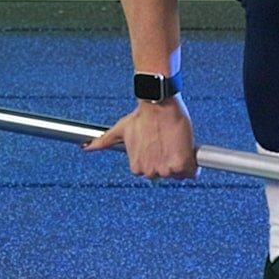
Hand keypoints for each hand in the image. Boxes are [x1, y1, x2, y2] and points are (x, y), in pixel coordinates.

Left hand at [83, 98, 197, 179]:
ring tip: (177, 143)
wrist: (157, 104)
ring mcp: (166, 169)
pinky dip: (193, 166)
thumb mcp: (120, 130)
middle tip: (168, 143)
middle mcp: (150, 171)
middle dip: (169, 160)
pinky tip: (189, 151)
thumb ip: (103, 142)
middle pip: (166, 173)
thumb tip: (85, 147)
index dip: (157, 158)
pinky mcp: (181, 164)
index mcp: (136, 167)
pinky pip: (192, 173)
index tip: (158, 146)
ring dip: (181, 161)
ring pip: (179, 174)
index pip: (152, 171)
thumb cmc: (141, 116)